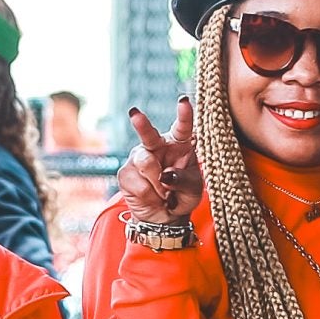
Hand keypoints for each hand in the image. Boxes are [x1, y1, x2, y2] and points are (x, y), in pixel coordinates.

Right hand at [117, 98, 203, 223]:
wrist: (165, 217)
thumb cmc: (183, 196)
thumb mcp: (193, 189)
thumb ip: (183, 180)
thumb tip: (165, 175)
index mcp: (179, 144)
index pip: (182, 127)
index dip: (184, 115)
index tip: (183, 101)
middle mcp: (157, 146)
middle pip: (149, 134)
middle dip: (142, 124)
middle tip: (134, 114)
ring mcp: (139, 158)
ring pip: (146, 164)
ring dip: (159, 185)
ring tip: (165, 195)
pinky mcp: (126, 174)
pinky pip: (139, 184)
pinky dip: (150, 196)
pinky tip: (154, 198)